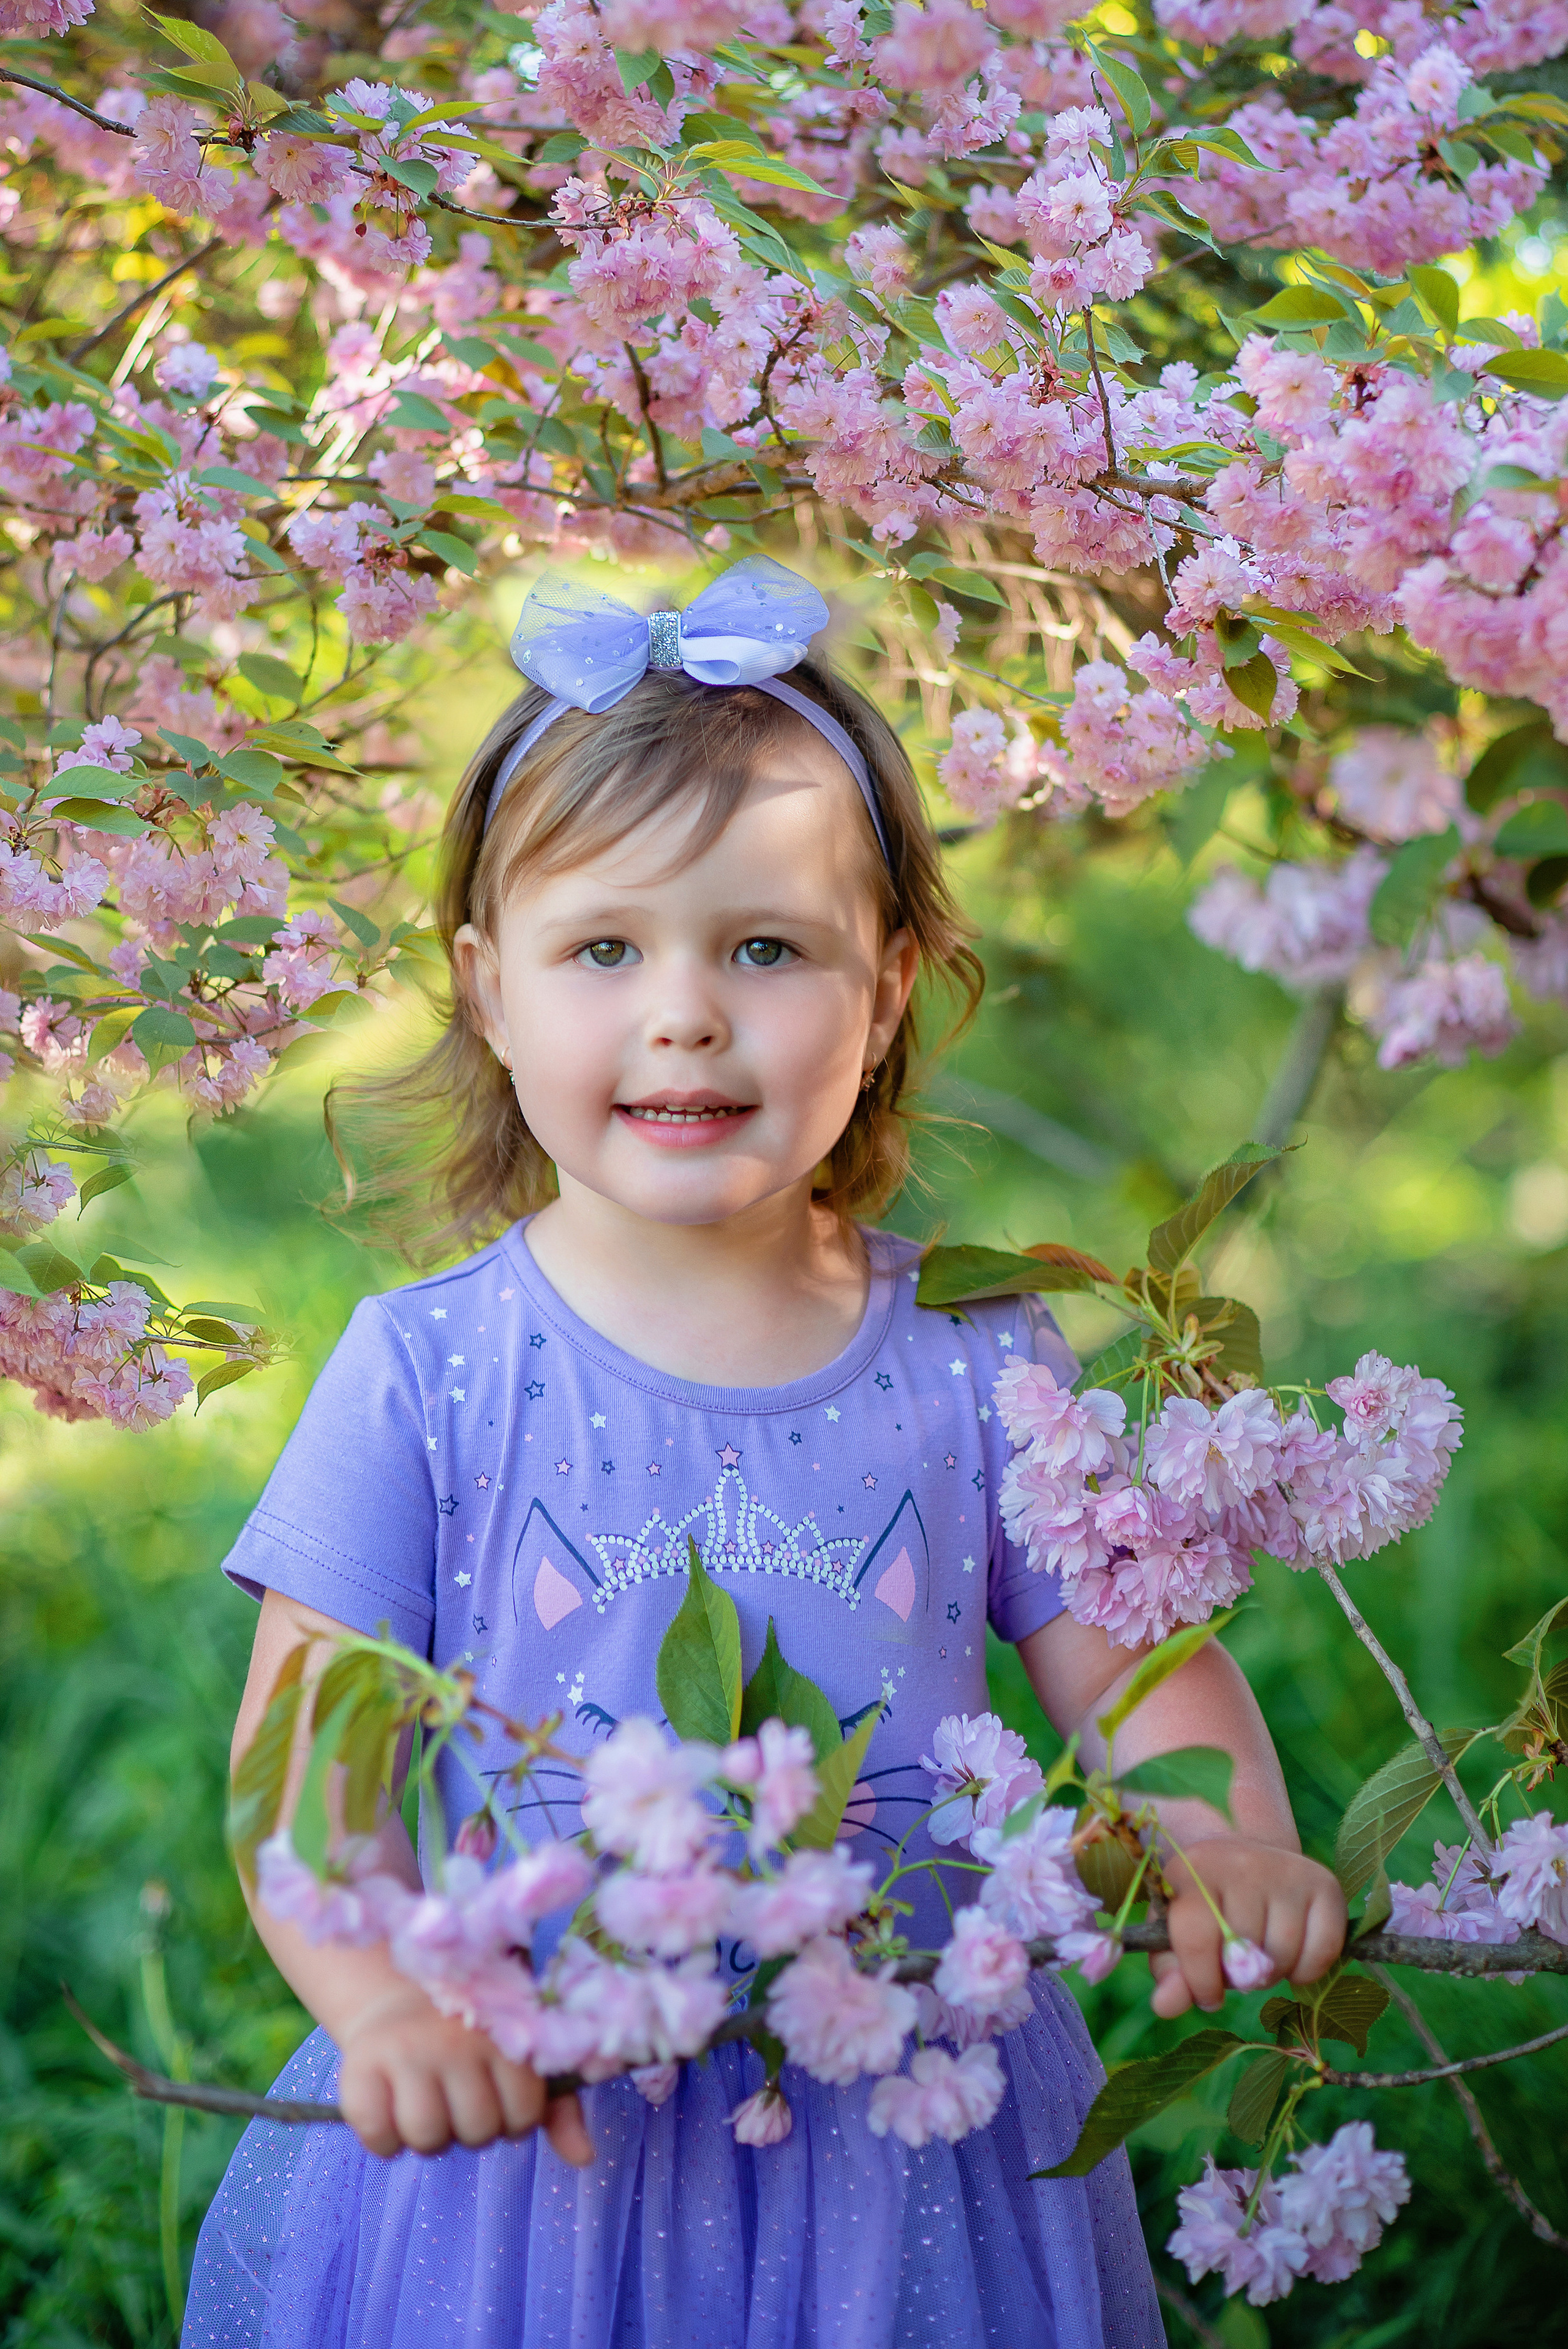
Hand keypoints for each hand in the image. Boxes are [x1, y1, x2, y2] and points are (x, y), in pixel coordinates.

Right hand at [337, 1980, 593, 2163]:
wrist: (397, 1992)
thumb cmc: (472, 2034)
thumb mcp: (520, 2057)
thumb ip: (558, 2106)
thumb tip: (585, 2157)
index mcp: (501, 2032)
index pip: (524, 2113)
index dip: (513, 2119)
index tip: (497, 2095)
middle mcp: (454, 2039)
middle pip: (476, 2130)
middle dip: (470, 2129)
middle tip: (458, 2099)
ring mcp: (405, 2051)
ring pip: (427, 2137)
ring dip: (428, 2137)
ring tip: (428, 2105)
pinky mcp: (358, 2067)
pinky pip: (377, 2134)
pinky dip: (384, 2139)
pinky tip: (391, 2112)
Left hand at [1149, 1838, 1345, 2019]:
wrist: (1246, 1862)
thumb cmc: (1205, 1908)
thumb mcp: (1174, 1935)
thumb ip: (1169, 1973)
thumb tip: (1165, 2006)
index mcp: (1192, 1869)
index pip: (1196, 1938)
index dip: (1201, 1981)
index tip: (1208, 1995)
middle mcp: (1241, 1861)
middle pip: (1243, 1952)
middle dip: (1238, 1977)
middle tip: (1236, 1966)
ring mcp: (1286, 1868)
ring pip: (1282, 1956)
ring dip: (1272, 1975)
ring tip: (1260, 1957)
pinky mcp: (1323, 1882)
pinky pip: (1322, 1953)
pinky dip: (1307, 1971)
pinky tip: (1291, 1956)